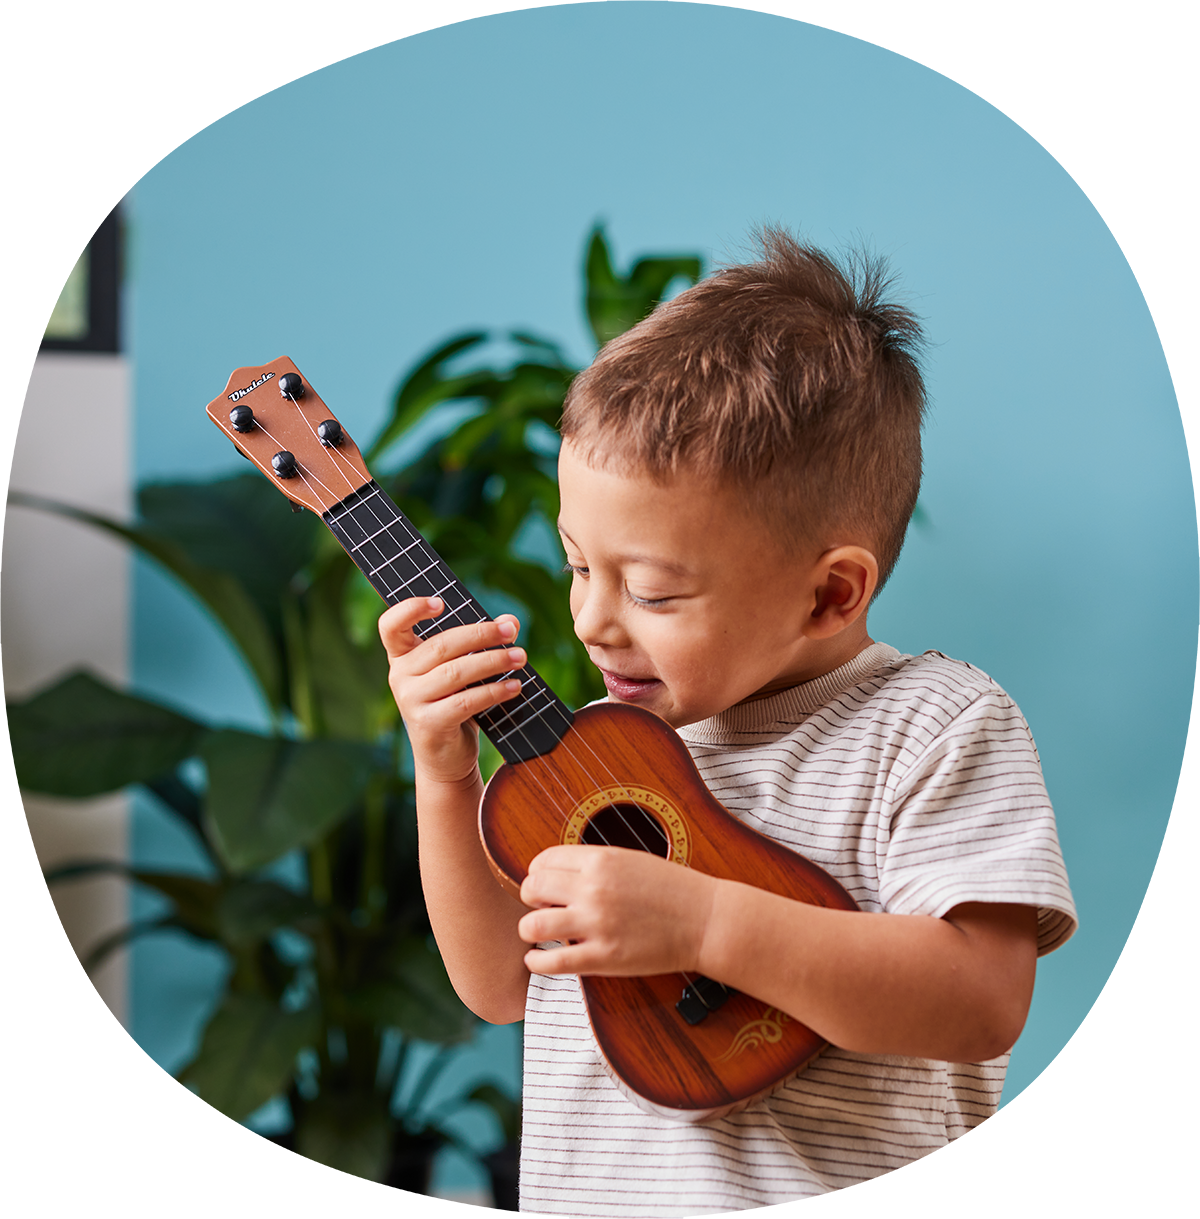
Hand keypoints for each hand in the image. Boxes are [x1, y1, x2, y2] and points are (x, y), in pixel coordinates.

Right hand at [379, 597, 526, 785]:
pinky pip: (465, 701)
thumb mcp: (464, 671)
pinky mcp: (428, 724)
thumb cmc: (454, 705)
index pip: (391, 626)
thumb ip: (482, 643)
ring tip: (521, 657)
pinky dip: (493, 692)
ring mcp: (410, 701)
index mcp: (403, 656)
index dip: (410, 609)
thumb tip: (511, 621)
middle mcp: (400, 676)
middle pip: (441, 646)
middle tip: (511, 632)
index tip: (441, 602)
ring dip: (493, 661)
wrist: (445, 759)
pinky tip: (514, 686)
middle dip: (481, 635)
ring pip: (455, 672)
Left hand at [517, 845, 717, 977]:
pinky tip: (538, 959)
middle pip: (532, 888)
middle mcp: (594, 889)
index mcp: (601, 860)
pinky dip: (536, 962)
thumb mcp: (631, 860)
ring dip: (530, 929)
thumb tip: (555, 874)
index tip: (544, 884)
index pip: (544, 860)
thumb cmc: (673, 889)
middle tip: (543, 906)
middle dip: (531, 898)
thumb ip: (594, 865)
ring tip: (540, 932)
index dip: (538, 872)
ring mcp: (597, 924)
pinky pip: (553, 962)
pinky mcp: (603, 958)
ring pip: (533, 925)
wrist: (705, 920)